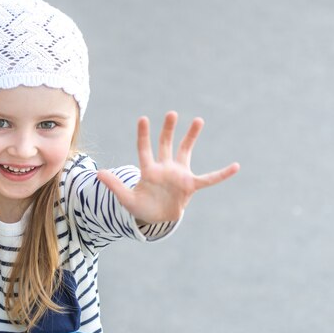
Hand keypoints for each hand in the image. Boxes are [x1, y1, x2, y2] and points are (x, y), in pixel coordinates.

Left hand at [96, 112, 239, 223]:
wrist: (157, 218)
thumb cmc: (141, 206)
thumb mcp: (126, 199)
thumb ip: (114, 185)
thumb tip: (98, 173)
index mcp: (148, 170)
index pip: (144, 149)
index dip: (144, 135)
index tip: (143, 119)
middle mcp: (164, 168)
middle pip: (166, 145)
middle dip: (168, 130)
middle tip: (171, 113)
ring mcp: (178, 175)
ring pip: (186, 151)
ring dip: (191, 137)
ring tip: (198, 120)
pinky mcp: (190, 185)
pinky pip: (209, 179)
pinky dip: (221, 174)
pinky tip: (236, 166)